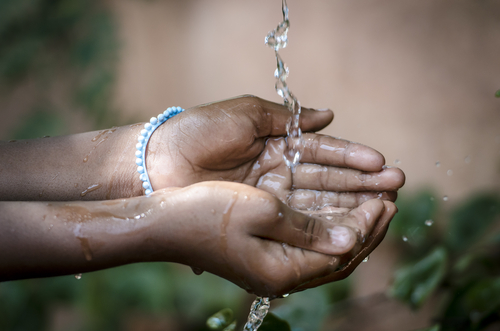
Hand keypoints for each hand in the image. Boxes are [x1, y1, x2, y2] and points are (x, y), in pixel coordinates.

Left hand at [147, 95, 404, 206]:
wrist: (158, 162)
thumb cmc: (199, 131)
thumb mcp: (246, 114)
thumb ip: (288, 117)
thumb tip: (331, 114)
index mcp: (276, 143)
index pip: (323, 152)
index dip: (352, 158)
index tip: (382, 163)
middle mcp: (278, 172)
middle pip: (327, 179)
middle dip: (362, 182)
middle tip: (396, 186)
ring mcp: (270, 197)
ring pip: (318, 202)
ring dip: (351, 204)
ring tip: (384, 206)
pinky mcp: (259, 217)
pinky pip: (296, 220)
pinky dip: (323, 222)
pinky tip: (349, 225)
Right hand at [148, 181, 396, 298]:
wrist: (163, 221)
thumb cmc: (205, 213)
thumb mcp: (261, 212)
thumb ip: (308, 228)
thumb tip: (349, 238)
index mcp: (282, 271)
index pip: (341, 252)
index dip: (367, 225)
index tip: (385, 199)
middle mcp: (280, 274)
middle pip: (338, 256)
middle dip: (367, 227)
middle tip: (389, 199)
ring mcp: (271, 265)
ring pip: (324, 248)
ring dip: (349, 223)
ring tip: (373, 201)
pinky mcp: (263, 252)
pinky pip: (307, 242)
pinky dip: (327, 225)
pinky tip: (336, 208)